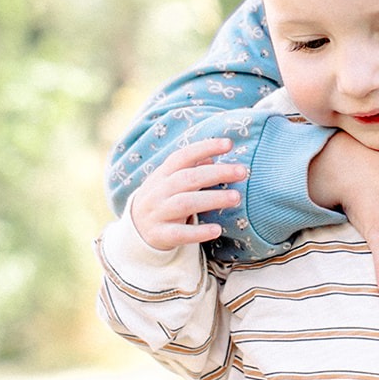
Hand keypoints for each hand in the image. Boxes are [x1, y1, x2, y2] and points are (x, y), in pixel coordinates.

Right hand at [129, 138, 248, 250]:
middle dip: (217, 173)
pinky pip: (180, 233)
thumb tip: (212, 158)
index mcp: (162, 174)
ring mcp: (158, 213)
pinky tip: (217, 230)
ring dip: (213, 199)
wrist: (135, 231)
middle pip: (188, 178)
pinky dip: (198, 232)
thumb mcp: (170, 181)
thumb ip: (190, 169)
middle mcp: (158, 191)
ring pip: (185, 203)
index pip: (183, 156)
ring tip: (236, 198)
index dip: (205, 148)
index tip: (229, 144)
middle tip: (242, 172)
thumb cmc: (162, 200)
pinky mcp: (160, 235)